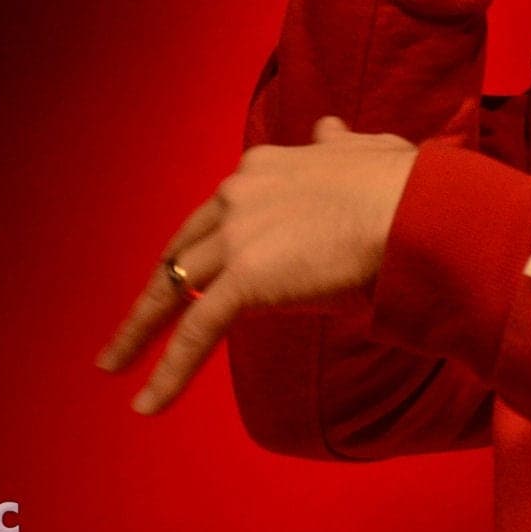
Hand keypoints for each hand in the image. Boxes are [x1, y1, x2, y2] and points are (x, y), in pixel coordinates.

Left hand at [96, 117, 418, 413]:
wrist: (415, 210)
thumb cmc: (403, 186)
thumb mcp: (365, 152)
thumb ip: (338, 146)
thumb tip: (329, 128)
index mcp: (262, 168)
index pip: (215, 214)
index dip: (200, 246)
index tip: (192, 271)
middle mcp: (238, 194)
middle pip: (181, 250)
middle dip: (153, 289)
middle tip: (132, 324)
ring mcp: (238, 236)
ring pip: (173, 291)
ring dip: (139, 332)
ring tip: (115, 366)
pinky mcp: (244, 279)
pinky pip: (196, 333)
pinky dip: (167, 372)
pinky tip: (147, 403)